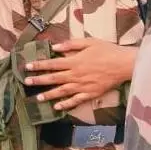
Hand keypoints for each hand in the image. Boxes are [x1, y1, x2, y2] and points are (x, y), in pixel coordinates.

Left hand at [22, 38, 136, 111]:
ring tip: (37, 98)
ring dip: (48, 95)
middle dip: (38, 80)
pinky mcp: (90, 94)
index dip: (38, 65)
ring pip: (62, 92)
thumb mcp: (89, 42)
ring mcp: (82, 86)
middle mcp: (76, 75)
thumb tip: (55, 47)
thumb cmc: (107, 50)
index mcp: (74, 61)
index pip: (52, 64)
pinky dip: (66, 104)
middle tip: (26, 82)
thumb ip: (71, 44)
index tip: (27, 67)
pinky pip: (76, 101)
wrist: (124, 64)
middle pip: (53, 79)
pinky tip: (57, 107)